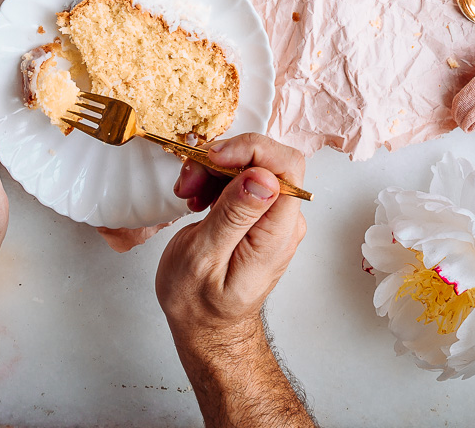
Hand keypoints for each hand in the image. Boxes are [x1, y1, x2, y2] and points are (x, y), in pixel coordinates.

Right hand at [155, 133, 306, 355]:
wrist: (204, 325)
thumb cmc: (199, 302)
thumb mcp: (204, 258)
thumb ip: (234, 216)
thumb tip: (263, 177)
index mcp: (277, 231)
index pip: (286, 165)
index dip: (250, 149)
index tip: (212, 157)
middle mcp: (283, 219)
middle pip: (265, 159)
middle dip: (224, 158)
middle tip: (189, 181)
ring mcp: (271, 215)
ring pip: (249, 164)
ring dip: (213, 169)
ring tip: (188, 194)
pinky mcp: (257, 212)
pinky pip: (241, 177)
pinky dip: (214, 178)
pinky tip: (196, 198)